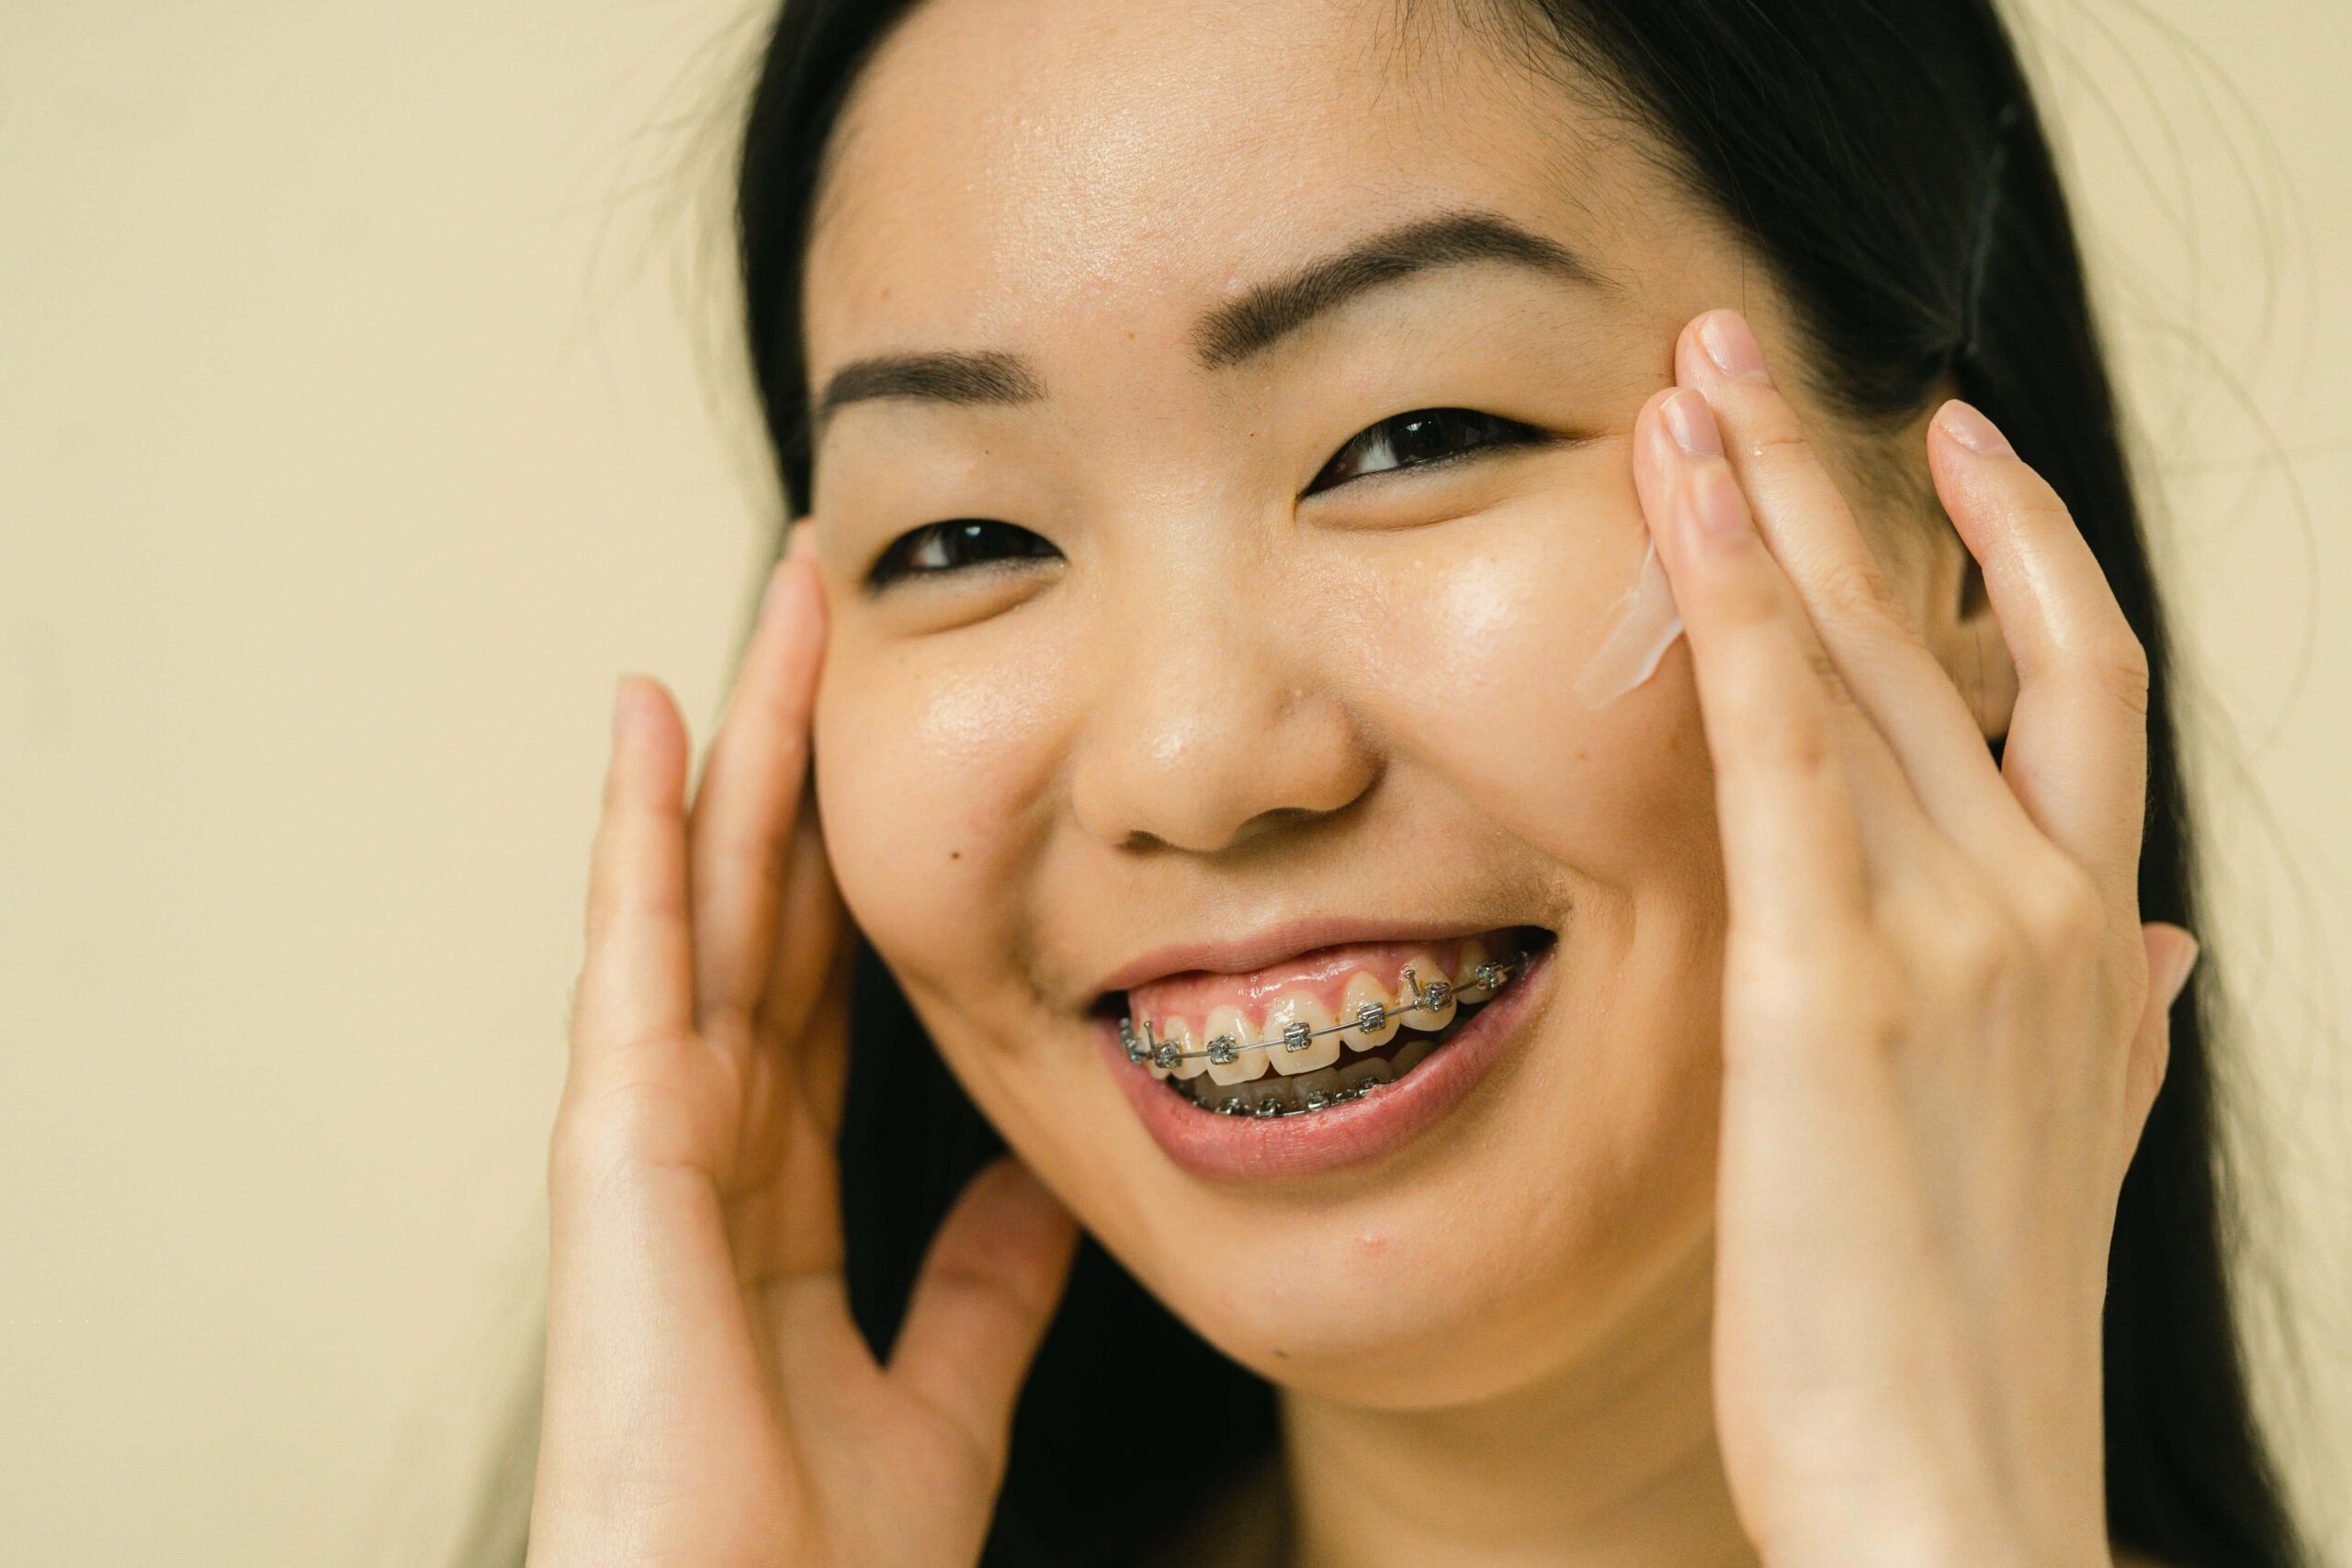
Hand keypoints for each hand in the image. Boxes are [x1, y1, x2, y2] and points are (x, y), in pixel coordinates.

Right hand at [526, 532, 1078, 1567]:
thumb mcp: (943, 1398)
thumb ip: (984, 1289)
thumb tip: (1043, 1184)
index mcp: (782, 1197)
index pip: (829, 984)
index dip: (864, 863)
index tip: (909, 753)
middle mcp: (712, 1145)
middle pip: (770, 909)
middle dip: (809, 760)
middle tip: (844, 616)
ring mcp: (656, 1139)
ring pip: (707, 899)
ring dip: (744, 750)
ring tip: (778, 609)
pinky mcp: (620, 1155)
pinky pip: (637, 966)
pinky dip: (643, 840)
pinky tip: (658, 724)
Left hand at [1634, 311, 2197, 1567]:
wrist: (1958, 1495)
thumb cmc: (1979, 1338)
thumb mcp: (2079, 1153)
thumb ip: (2119, 1029)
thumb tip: (2167, 950)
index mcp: (2098, 947)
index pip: (2078, 689)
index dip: (2017, 549)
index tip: (1942, 445)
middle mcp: (2050, 910)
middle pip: (1954, 634)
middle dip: (1846, 475)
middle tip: (1741, 349)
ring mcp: (1955, 933)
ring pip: (1862, 656)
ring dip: (1766, 496)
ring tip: (1681, 379)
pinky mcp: (1832, 979)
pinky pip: (1781, 741)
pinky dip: (1735, 599)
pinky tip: (1680, 495)